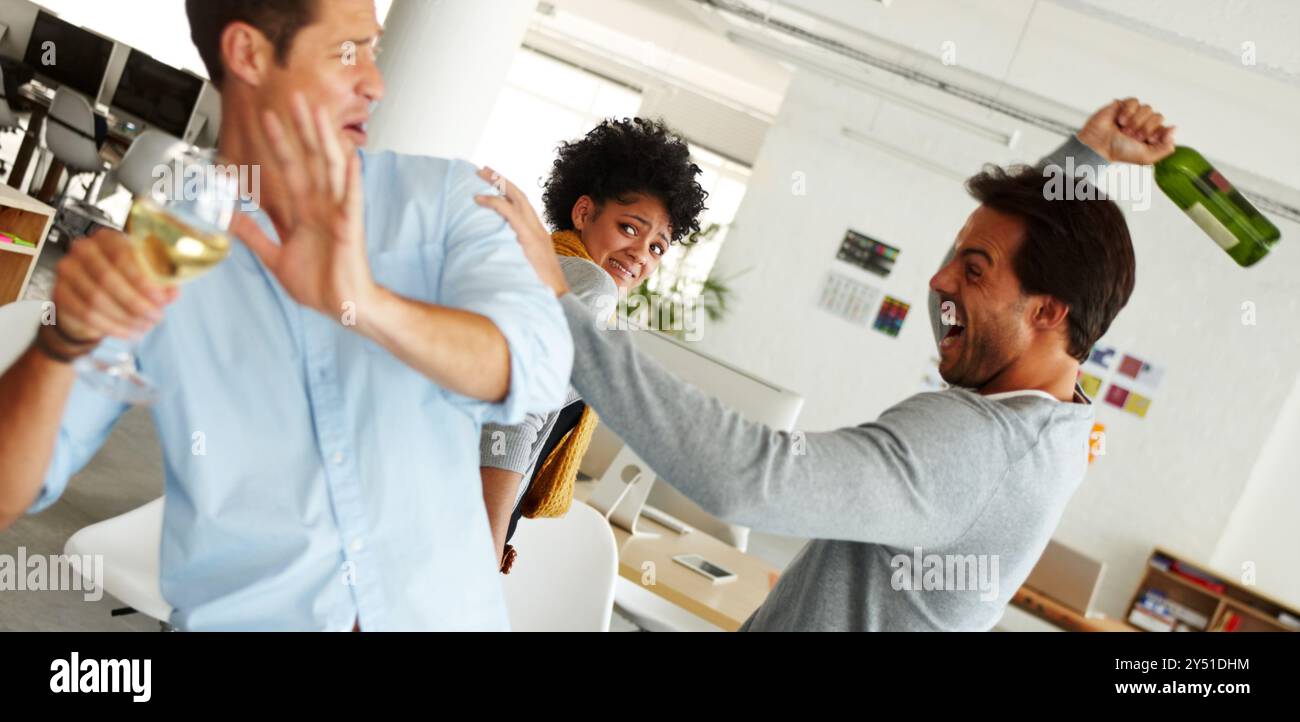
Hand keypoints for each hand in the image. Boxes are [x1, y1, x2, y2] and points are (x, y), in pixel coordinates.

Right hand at [45, 227, 177, 356]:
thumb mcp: (147, 276)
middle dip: (136, 303)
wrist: (91, 296)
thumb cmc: (123, 280)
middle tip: (156, 317)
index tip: (161, 299)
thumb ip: (161, 282)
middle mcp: (84, 249)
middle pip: (108, 278)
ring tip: (145, 326)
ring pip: (96, 299)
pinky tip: (128, 332)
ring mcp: (68, 270)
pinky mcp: (60, 293)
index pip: (122, 255)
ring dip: (125, 318)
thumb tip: (172, 292)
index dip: (143, 280)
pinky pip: (86, 314)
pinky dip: (111, 327)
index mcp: (108, 238)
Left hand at [232, 93, 375, 320]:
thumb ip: (253, 234)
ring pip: (330, 170)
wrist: (341, 306)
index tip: (266, 118)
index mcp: (304, 212)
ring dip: (324, 141)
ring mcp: (337, 214)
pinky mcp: (350, 228)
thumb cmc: (318, 284)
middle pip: (310, 159)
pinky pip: (352, 199)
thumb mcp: (274, 258)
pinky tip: (351, 158)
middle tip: (293, 97)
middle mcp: (321, 207)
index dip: (277, 144)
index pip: (288, 169)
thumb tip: (228, 217)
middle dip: (300, 129)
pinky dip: (352, 179)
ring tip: (319, 115)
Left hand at [473, 167, 568, 296]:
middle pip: (520, 195)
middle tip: (482, 170)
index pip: (524, 206)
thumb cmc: (541, 289)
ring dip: (497, 183)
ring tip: (479, 175)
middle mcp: (538, 229)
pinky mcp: (528, 238)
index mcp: (539, 235)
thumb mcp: (529, 268)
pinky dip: (494, 203)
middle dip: (501, 180)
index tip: (494, 183)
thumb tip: (497, 258)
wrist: (559, 299)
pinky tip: (479, 199)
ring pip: (516, 198)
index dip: (509, 192)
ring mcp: (534, 232)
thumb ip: (517, 258)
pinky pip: (509, 213)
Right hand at [1077, 97, 1175, 164]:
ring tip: (1123, 130)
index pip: (1165, 128)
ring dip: (1135, 121)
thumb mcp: (1146, 157)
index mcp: (1151, 136)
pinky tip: (1119, 120)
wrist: (1099, 145)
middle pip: (1158, 117)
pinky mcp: (1123, 105)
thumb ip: (1165, 148)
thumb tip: (1174, 129)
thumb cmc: (1119, 152)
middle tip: (1132, 136)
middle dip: (1145, 128)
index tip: (1148, 140)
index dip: (1158, 133)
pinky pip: (1134, 102)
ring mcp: (1134, 114)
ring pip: (1147, 109)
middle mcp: (1144, 124)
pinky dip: (1127, 112)